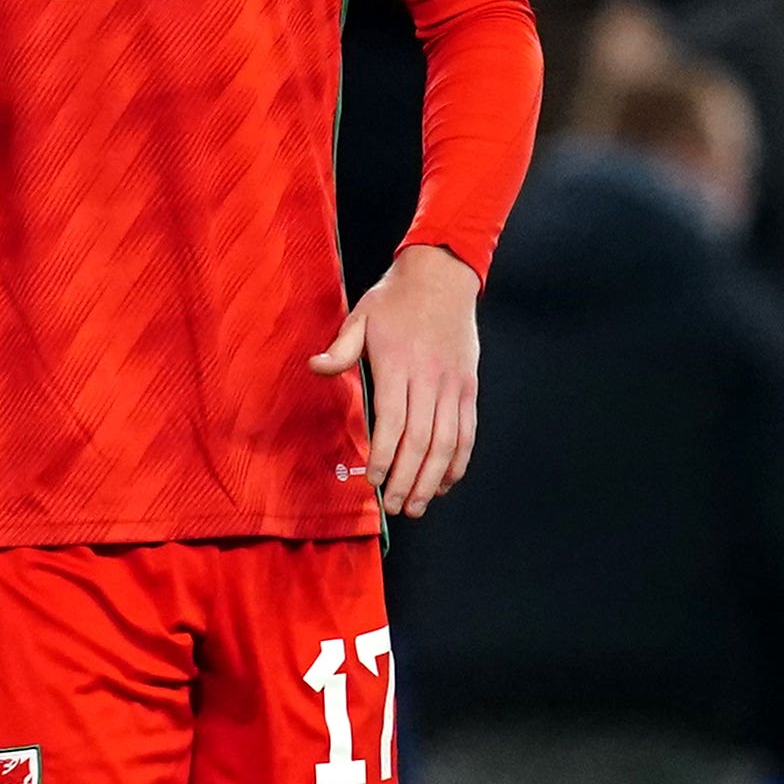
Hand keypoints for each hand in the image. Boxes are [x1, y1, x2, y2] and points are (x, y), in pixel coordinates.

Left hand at [311, 244, 481, 517]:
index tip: (373, 480)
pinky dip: (458, 461)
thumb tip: (315, 367)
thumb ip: (341, 349)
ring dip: (433, 478)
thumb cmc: (395, 300)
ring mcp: (454, 384)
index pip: (393, 420)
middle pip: (422, 439)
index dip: (384, 454)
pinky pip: (467, 431)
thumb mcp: (360, 316)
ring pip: (447, 441)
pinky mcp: (468, 387)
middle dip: (407, 477)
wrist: (443, 277)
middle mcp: (430, 378)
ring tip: (418, 505)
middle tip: (395, 506)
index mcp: (399, 364)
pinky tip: (445, 482)